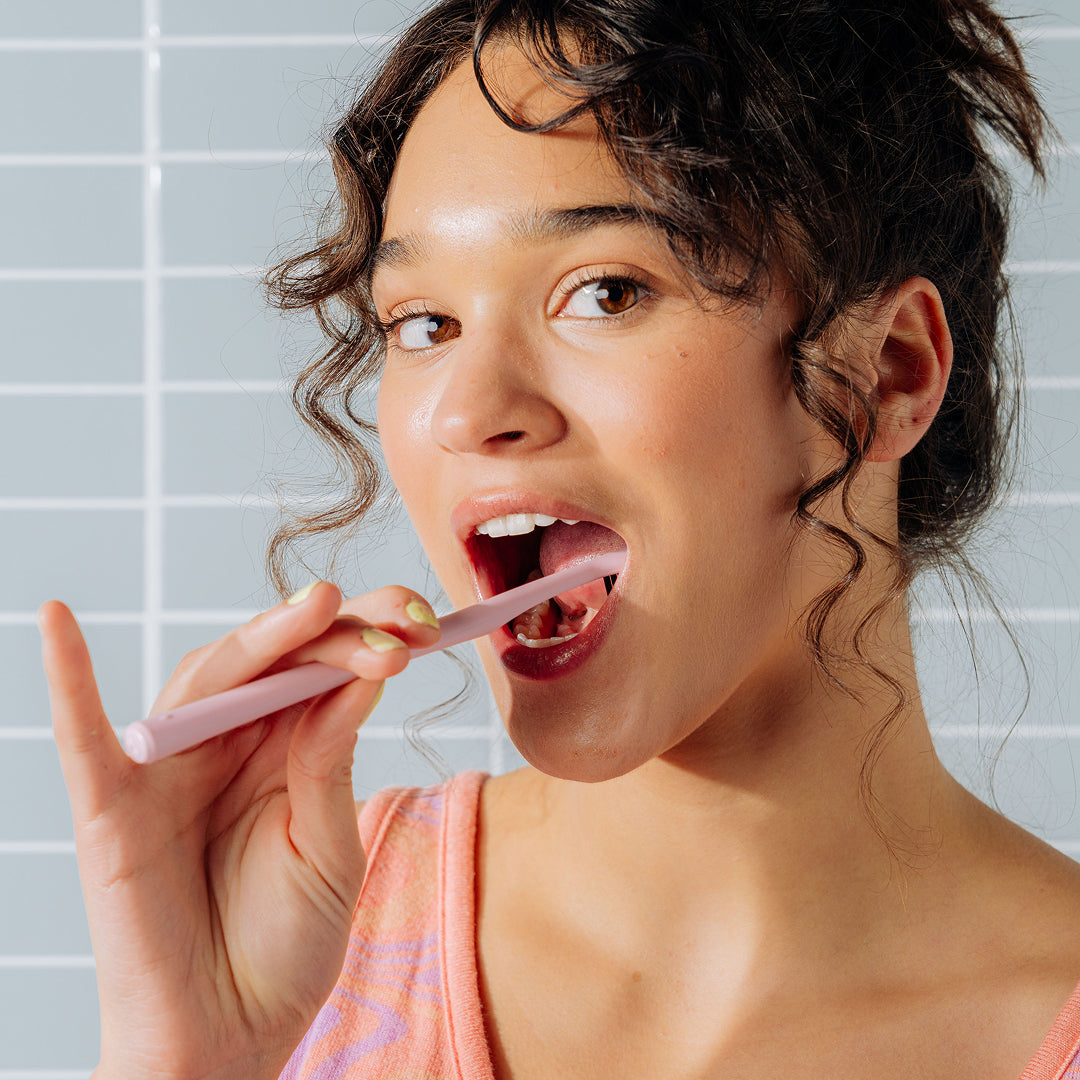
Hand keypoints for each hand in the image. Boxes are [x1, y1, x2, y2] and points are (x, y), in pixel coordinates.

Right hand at [40, 582, 439, 1079]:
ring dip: (264, 639)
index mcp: (283, 747)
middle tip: (392, 614)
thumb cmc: (286, 944)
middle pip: (272, 659)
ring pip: (207, 678)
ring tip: (321, 610)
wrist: (232, 1038)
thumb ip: (330, 760)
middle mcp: (226, 743)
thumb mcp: (328, 845)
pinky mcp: (111, 810)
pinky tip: (58, 620)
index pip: (321, 668)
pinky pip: (82, 738)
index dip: (368, 637)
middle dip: (333, 630)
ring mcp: (168, 768)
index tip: (425, 622)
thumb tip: (361, 673)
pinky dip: (68, 681)